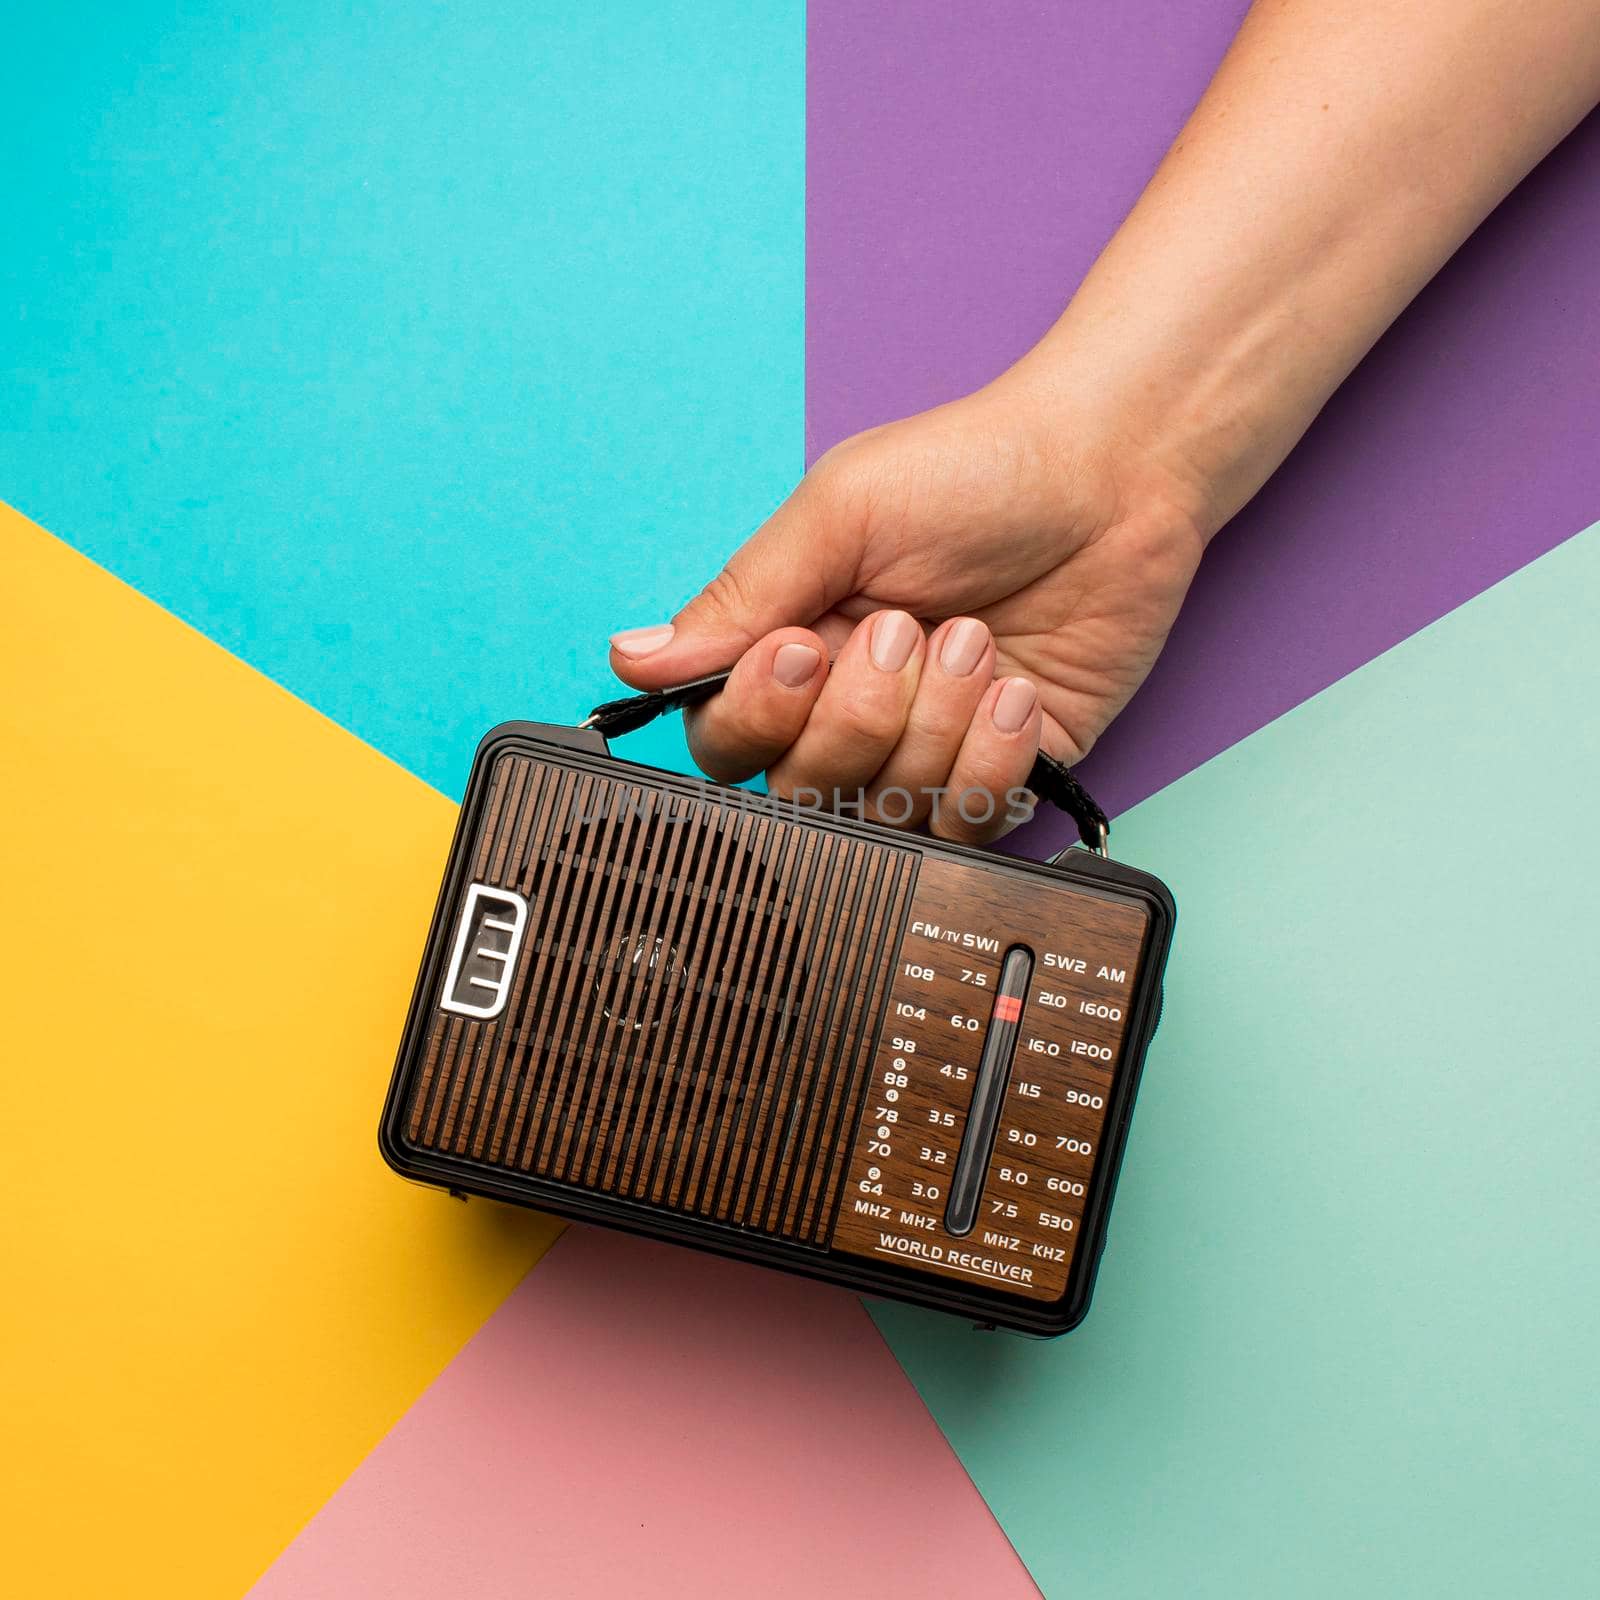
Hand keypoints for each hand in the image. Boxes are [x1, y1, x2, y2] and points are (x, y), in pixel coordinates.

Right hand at [607, 378, 1204, 841]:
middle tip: (912, 629)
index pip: (728, 738)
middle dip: (863, 715)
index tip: (808, 645)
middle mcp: (852, 709)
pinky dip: (992, 761)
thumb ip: (742, 595)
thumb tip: (634, 657)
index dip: (761, 715)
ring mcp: (927, 748)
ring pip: (888, 812)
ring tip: (979, 641)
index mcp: (795, 645)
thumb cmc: (975, 472)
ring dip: (937, 725)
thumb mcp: (840, 512)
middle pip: (806, 790)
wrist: (1114, 476)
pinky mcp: (1003, 773)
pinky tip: (1016, 692)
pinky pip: (969, 824)